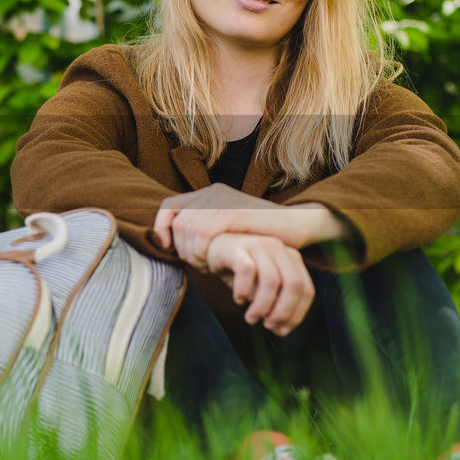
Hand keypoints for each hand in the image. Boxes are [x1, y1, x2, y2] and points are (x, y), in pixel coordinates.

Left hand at [153, 183, 344, 270]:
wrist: (298, 225)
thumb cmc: (264, 233)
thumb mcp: (229, 229)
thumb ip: (206, 229)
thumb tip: (176, 243)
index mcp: (210, 194)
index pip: (170, 205)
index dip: (161, 227)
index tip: (166, 248)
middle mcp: (213, 192)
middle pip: (178, 222)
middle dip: (181, 248)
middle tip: (198, 265)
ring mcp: (224, 201)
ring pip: (188, 229)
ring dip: (192, 254)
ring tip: (207, 267)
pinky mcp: (235, 212)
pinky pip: (203, 233)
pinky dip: (202, 252)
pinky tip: (212, 264)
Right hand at [205, 233, 314, 336]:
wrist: (212, 250)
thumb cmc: (240, 270)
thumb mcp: (262, 287)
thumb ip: (275, 303)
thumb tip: (280, 329)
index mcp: (292, 258)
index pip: (307, 290)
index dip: (297, 314)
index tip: (281, 330)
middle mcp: (279, 248)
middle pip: (293, 285)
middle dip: (283, 312)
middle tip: (268, 326)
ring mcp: (259, 245)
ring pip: (271, 281)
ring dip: (262, 306)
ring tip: (251, 318)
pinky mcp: (238, 247)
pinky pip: (247, 271)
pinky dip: (243, 290)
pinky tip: (238, 299)